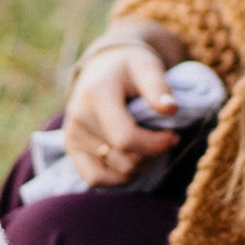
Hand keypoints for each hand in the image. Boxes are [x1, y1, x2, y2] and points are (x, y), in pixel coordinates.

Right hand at [63, 43, 179, 187]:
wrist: (103, 66)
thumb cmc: (129, 67)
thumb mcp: (146, 65)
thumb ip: (158, 86)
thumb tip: (170, 108)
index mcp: (96, 95)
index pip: (126, 138)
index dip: (156, 144)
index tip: (174, 135)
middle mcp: (79, 117)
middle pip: (124, 159)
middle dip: (151, 153)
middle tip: (162, 137)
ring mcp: (72, 134)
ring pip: (115, 172)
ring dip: (139, 165)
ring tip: (147, 145)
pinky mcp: (71, 147)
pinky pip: (95, 178)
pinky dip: (118, 177)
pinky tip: (132, 160)